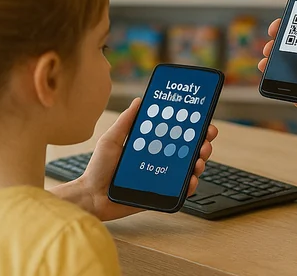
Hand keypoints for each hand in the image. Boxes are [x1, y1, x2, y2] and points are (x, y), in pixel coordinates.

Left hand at [77, 98, 217, 220]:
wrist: (90, 197)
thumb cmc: (98, 168)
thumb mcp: (111, 139)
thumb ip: (126, 121)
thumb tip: (140, 100)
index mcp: (150, 145)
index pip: (176, 133)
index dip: (192, 127)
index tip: (203, 120)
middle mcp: (159, 160)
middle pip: (188, 150)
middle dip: (202, 144)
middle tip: (206, 141)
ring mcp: (161, 177)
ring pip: (188, 170)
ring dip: (199, 163)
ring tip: (199, 161)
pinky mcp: (160, 195)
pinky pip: (180, 192)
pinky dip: (190, 186)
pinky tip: (192, 180)